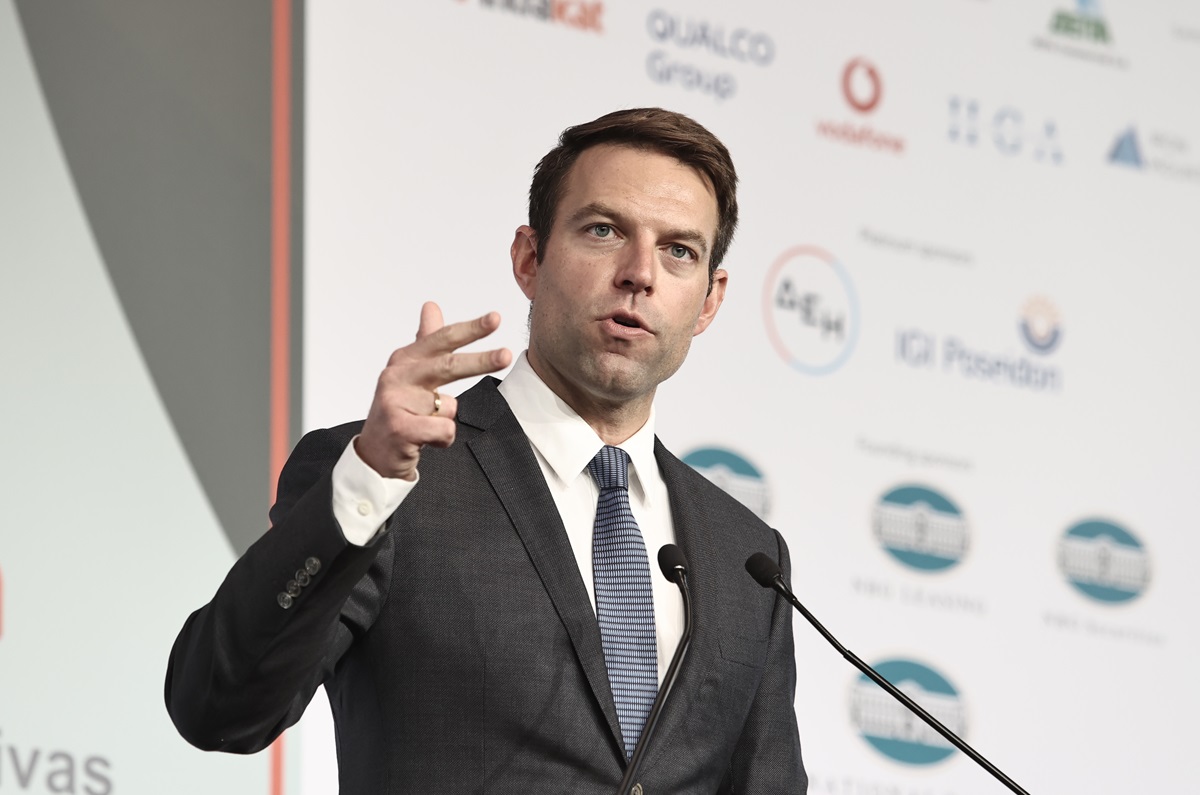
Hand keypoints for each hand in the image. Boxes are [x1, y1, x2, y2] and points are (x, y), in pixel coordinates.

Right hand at [356, 301, 511, 479]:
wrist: (375, 452)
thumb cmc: (399, 409)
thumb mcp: (410, 372)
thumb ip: (425, 340)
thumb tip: (431, 306)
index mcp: (404, 359)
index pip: (442, 339)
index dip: (470, 329)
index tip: (495, 319)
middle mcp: (397, 376)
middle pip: (448, 365)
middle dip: (481, 361)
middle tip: (506, 355)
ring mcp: (396, 401)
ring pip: (450, 406)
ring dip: (445, 420)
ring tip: (425, 425)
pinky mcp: (400, 428)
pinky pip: (444, 429)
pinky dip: (442, 439)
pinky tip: (424, 440)